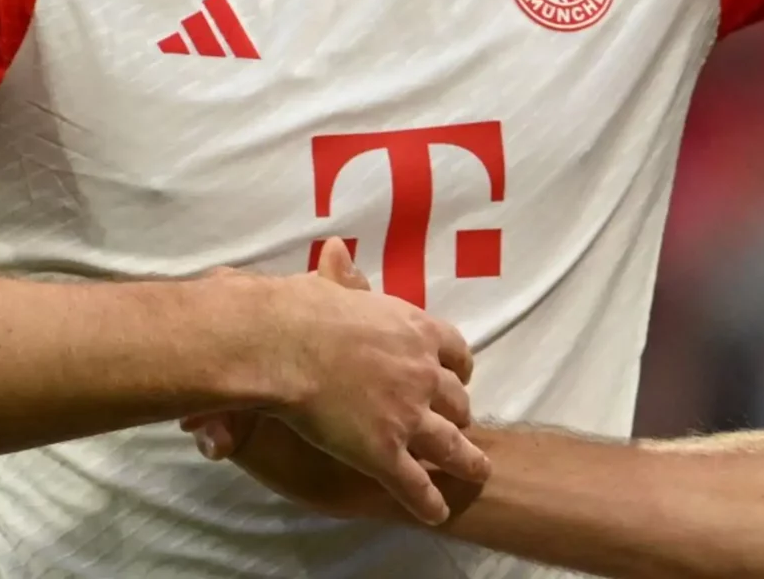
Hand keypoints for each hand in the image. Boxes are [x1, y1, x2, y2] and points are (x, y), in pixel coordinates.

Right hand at [232, 242, 488, 523]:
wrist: (284, 344)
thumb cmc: (301, 310)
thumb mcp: (331, 286)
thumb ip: (342, 277)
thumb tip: (335, 250)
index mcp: (413, 330)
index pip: (454, 350)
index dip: (458, 367)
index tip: (459, 375)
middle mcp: (421, 372)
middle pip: (456, 397)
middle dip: (459, 411)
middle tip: (458, 423)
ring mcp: (407, 415)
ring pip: (450, 443)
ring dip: (467, 459)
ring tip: (478, 470)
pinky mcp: (384, 451)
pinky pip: (414, 482)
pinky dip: (428, 500)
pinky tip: (437, 512)